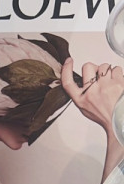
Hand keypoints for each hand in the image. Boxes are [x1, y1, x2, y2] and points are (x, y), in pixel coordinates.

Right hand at [61, 49, 123, 173]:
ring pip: (104, 66)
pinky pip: (116, 69)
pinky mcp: (117, 83)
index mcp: (82, 100)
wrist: (120, 121)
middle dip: (94, 68)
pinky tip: (118, 83)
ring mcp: (104, 87)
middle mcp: (91, 93)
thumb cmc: (106, 116)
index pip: (68, 83)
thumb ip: (83, 95)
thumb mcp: (87, 109)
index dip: (66, 69)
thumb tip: (83, 81)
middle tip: (99, 76)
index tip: (69, 62)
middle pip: (87, 67)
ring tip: (111, 82)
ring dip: (108, 71)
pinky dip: (118, 74)